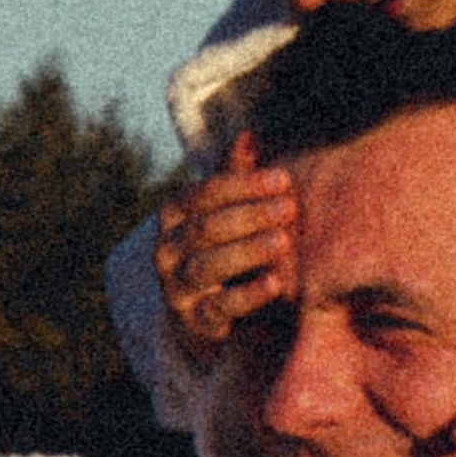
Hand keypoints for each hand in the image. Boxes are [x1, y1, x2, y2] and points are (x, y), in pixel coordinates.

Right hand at [157, 134, 297, 365]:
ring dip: (247, 251)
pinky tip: (275, 283)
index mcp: (173, 215)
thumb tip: (251, 135)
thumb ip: (236, 179)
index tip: (283, 179)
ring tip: (282, 240)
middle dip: (249, 216)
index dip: (244, 185)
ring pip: (208, 265)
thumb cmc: (219, 249)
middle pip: (206, 228)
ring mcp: (176, 287)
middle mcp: (166, 249)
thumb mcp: (224, 213)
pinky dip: (248, 294)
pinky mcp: (193, 320)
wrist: (202, 313)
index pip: (205, 193)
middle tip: (289, 208)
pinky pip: (220, 306)